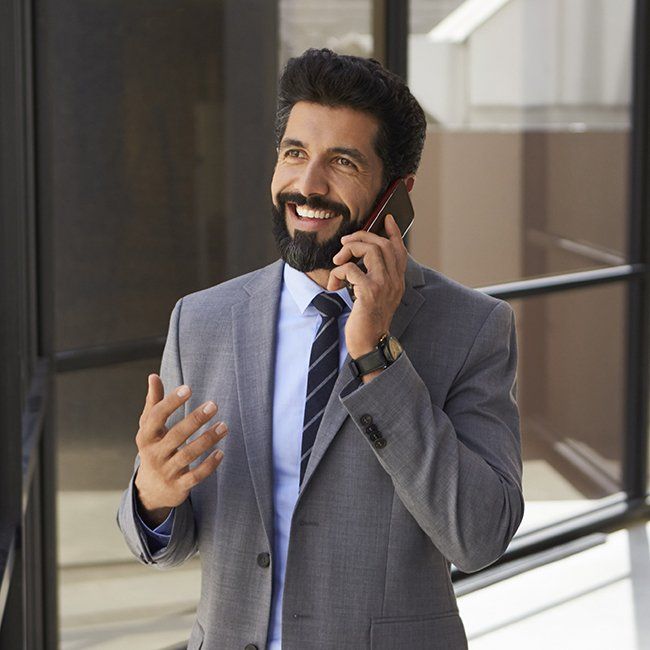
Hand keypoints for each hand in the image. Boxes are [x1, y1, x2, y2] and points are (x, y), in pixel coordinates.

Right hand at [134, 374, 227, 526]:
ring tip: (224, 426)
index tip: (188, 388)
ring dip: (207, 440)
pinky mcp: (179, 486)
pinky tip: (221, 452)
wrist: (152, 489)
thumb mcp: (150, 428)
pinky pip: (195, 476)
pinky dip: (209, 465)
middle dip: (195, 420)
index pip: (156, 417)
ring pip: (188, 455)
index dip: (170, 402)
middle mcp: (154, 454)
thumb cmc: (154, 448)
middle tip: (214, 404)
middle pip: (175, 436)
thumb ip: (154, 403)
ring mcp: (166, 471)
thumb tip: (153, 376)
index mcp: (146, 436)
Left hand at [327, 214, 406, 359]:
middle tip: (344, 244)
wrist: (371, 345)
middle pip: (382, 244)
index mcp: (397, 282)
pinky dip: (338, 272)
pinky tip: (333, 284)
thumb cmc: (368, 322)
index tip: (386, 219)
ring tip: (338, 261)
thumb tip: (360, 260)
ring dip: (350, 250)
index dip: (393, 232)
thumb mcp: (376, 297)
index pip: (399, 250)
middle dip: (361, 238)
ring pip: (370, 250)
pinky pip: (351, 269)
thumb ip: (375, 279)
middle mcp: (394, 281)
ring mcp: (384, 286)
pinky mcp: (369, 292)